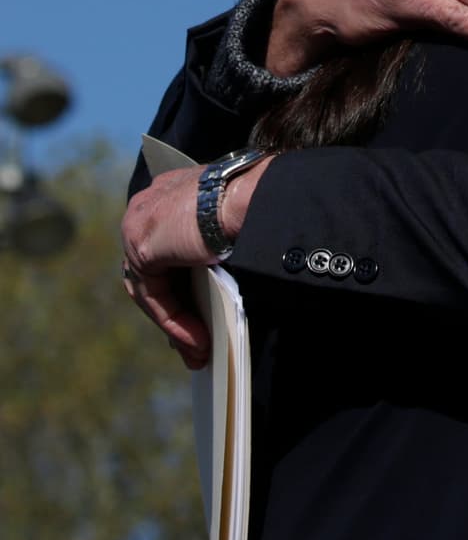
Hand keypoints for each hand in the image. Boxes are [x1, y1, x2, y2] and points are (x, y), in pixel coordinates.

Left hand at [121, 162, 273, 368]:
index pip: (164, 246)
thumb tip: (207, 298)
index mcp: (171, 189)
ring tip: (201, 350)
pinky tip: (198, 340)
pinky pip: (154, 295)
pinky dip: (174, 321)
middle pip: (154, 270)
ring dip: (177, 322)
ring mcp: (139, 221)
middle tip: (196, 343)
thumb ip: (207, 253)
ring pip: (150, 287)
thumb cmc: (256, 202)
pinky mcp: (141, 246)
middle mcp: (150, 201)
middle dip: (175, 311)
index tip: (197, 312)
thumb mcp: (225, 228)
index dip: (179, 284)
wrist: (252, 196)